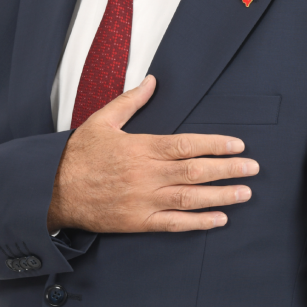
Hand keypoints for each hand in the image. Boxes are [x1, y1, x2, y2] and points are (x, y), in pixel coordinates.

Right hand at [47, 75, 257, 232]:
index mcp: (142, 148)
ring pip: (191, 199)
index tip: (238, 146)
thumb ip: (131, 101)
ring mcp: (144, 200)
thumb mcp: (102, 120)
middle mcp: (147, 174)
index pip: (187, 145)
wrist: (53, 190)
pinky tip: (219, 219)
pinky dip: (198, 223)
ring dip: (221, 196)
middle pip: (196, 171)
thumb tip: (151, 81)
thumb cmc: (78, 155)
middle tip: (253, 169)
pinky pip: (174, 224)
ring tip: (245, 193)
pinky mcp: (137, 221)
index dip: (216, 145)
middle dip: (228, 169)